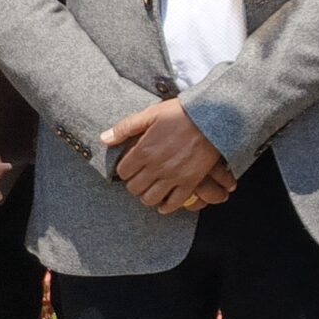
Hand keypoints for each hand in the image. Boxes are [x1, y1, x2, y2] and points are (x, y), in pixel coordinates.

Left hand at [103, 100, 237, 213]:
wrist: (214, 117)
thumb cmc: (182, 113)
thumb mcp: (151, 114)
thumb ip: (125, 128)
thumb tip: (104, 139)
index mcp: (144, 150)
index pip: (123, 172)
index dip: (125, 169)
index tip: (132, 165)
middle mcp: (156, 167)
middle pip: (134, 188)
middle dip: (135, 183)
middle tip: (141, 176)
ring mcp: (173, 176)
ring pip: (150, 199)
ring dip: (148, 195)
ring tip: (152, 187)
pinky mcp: (190, 182)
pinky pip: (174, 203)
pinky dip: (167, 205)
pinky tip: (165, 201)